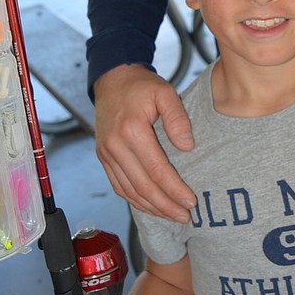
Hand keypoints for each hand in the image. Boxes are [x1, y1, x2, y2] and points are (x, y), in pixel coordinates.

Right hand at [93, 64, 195, 220]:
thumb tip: (187, 147)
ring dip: (151, 207)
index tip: (191, 201)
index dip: (174, 189)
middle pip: (142, 186)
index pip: (156, 170)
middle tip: (185, 216)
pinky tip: (151, 206)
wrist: (112, 79)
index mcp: (131, 130)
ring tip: (172, 216)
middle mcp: (114, 146)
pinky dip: (135, 200)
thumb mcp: (165, 92)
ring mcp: (106, 154)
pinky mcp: (103, 157)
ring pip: (128, 191)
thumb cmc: (141, 85)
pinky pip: (118, 186)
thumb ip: (178, 118)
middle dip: (165, 205)